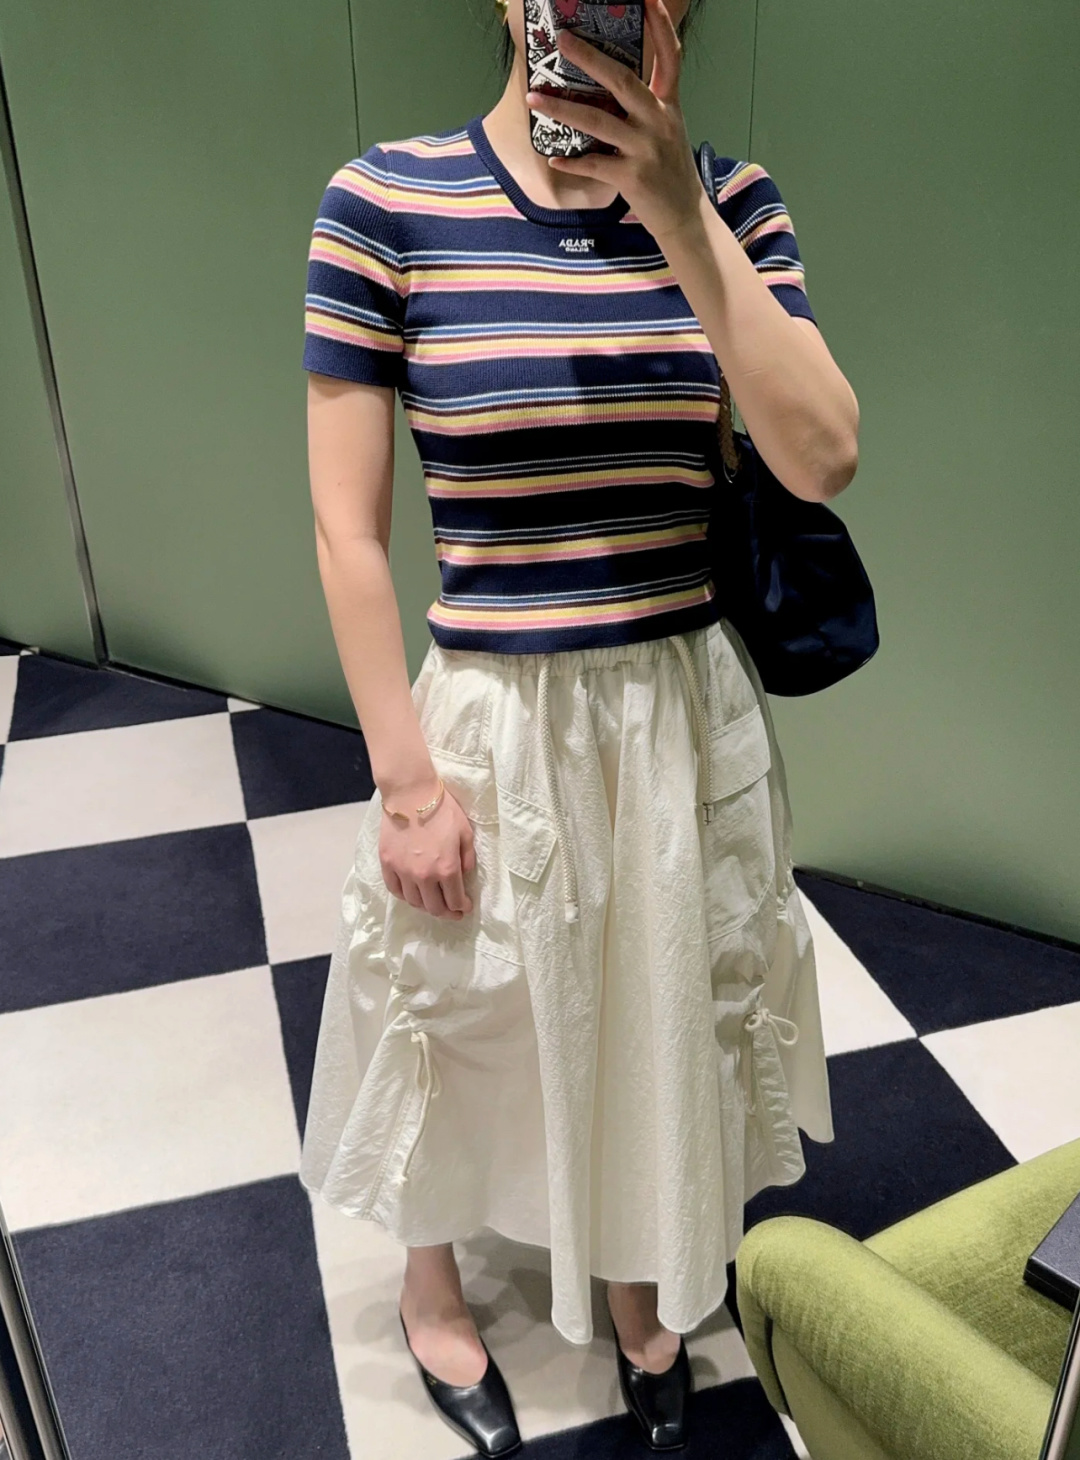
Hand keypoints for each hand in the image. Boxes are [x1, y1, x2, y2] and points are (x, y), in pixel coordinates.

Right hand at [379, 781, 476, 919]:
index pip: (455, 900)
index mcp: (447, 869)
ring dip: (426, 906)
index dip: (462, 907)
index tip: (465, 907)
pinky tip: (412, 893)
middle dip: (446, 913)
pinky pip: (395, 890)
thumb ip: (468, 858)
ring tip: (432, 901)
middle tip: (452, 911)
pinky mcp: (387, 864)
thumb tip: (464, 875)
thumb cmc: (442, 810)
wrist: (411, 794)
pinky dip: (405, 896)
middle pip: (434, 908)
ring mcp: (403, 871)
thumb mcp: (465, 832)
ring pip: (414, 902)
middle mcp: (424, 876)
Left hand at [525, 0, 705, 241]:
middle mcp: (658, 122)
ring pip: (598, 121)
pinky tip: (553, 158)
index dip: (661, 25)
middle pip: (622, 81)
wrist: (685, 216)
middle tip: (562, 39)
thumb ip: (644, 106)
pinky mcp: (632, 179)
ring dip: (561, 109)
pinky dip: (572, 162)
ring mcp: (646, 150)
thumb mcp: (666, 130)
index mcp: (668, 105)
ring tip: (534, 96)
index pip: (670, 57)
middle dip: (589, 58)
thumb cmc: (669, 171)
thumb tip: (607, 84)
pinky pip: (594, 166)